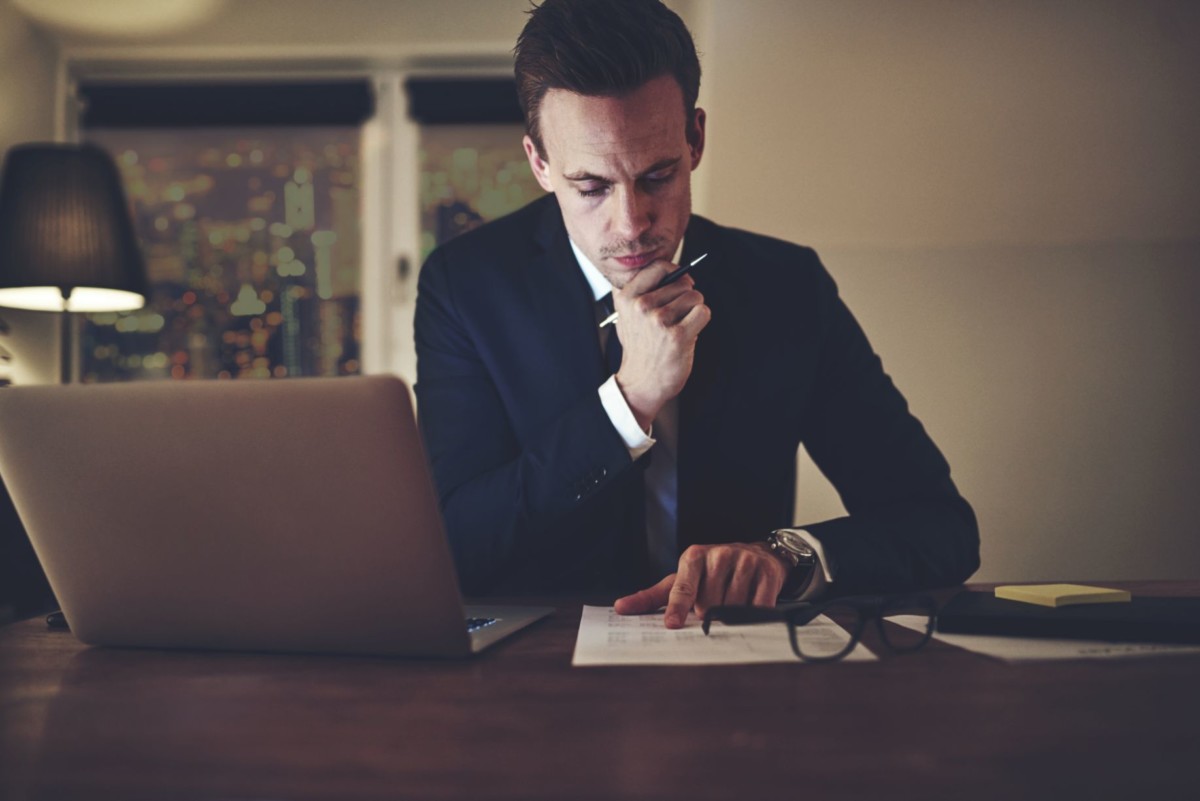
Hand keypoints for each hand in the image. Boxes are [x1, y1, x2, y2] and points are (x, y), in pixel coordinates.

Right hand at [612, 260, 710, 429]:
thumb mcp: (626, 317)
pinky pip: (703, 312)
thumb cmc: (639, 348)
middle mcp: (641, 306)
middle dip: (687, 296)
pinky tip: (690, 332)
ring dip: (694, 310)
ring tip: (681, 326)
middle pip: (682, 282)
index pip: (658, 267)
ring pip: (695, 297)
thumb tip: (670, 270)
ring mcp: (659, 320)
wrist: (642, 383)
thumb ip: (640, 292)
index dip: (675, 271)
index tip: (680, 282)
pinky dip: (701, 320)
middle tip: (678, 315)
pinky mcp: (678, 335)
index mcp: (627, 298)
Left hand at [613, 542, 789, 628]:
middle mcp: (719, 555)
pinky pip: (758, 606)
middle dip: (709, 614)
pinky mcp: (767, 572)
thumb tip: (621, 608)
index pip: (683, 587)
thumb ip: (652, 596)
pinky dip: (753, 614)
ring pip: (733, 607)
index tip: (672, 624)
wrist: (758, 554)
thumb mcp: (682, 579)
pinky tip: (751, 607)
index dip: (677, 608)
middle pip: (709, 604)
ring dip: (731, 616)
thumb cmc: (712, 572)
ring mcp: (745, 561)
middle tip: (714, 608)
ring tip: (731, 605)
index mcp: (694, 557)